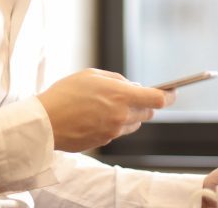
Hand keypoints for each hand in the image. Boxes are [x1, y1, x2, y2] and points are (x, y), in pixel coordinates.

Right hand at [36, 68, 174, 151]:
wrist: (45, 122)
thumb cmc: (66, 94)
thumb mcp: (92, 75)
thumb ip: (117, 80)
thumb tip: (133, 86)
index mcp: (122, 96)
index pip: (158, 99)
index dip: (169, 95)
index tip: (172, 92)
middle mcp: (122, 116)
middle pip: (148, 113)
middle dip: (144, 104)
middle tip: (131, 95)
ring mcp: (114, 132)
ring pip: (133, 124)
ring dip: (129, 115)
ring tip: (107, 105)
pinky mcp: (104, 142)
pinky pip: (117, 132)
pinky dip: (114, 124)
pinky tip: (95, 117)